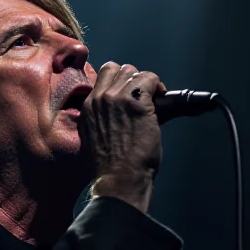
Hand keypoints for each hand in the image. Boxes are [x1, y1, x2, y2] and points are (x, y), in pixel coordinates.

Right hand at [78, 62, 166, 208]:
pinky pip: (150, 79)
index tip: (128, 94)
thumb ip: (102, 120)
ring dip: (145, 83)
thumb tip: (121, 113)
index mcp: (87, 108)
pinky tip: (161, 99)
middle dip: (132, 80)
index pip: (102, 76)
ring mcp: (117, 99)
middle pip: (117, 69)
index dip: (118, 82)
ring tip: (153, 100)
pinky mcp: (137, 102)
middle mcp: (99, 99)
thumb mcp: (94, 139)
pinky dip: (158, 86)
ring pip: (133, 72)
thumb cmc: (109, 169)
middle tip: (143, 97)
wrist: (118, 180)